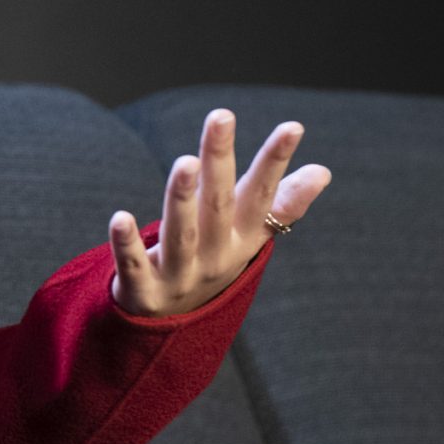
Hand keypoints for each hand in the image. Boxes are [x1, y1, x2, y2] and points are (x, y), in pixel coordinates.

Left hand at [110, 111, 329, 316]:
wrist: (173, 327)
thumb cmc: (213, 262)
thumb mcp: (249, 237)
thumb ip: (282, 203)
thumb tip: (323, 172)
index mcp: (241, 238)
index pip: (262, 195)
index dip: (276, 162)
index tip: (293, 126)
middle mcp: (215, 255)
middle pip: (219, 205)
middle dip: (219, 161)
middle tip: (221, 116)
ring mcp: (180, 275)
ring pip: (182, 234)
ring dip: (182, 198)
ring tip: (185, 162)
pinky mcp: (144, 291)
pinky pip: (135, 265)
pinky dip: (128, 244)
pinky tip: (120, 218)